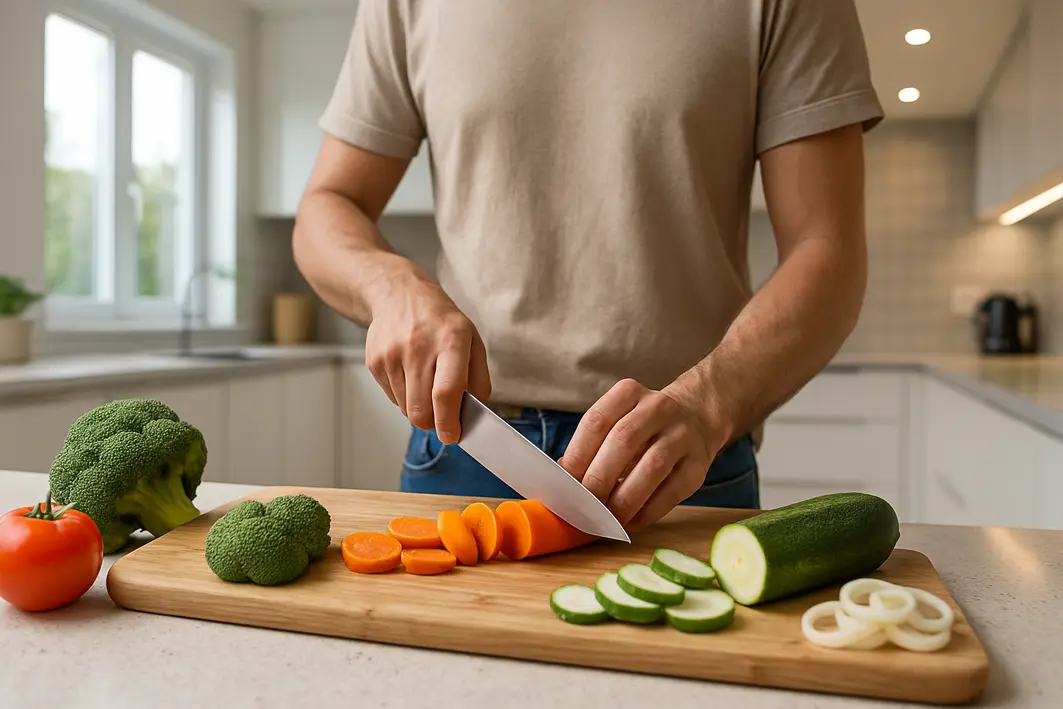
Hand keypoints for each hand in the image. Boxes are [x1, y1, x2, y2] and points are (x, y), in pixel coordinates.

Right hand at [365, 275, 490, 444]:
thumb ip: (478, 376)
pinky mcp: (375, 361)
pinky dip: (404, 396)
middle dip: (434, 423)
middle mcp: (419, 348)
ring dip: (419, 408)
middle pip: (421, 409)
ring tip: (425, 384)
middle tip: (443, 418)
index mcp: (451, 341)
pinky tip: (409, 374)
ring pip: (406, 408)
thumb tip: (476, 410)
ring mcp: (392, 355)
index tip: (453, 436)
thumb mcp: (471, 339)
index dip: (449, 421)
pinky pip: (392, 397)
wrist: (398, 295)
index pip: (446, 392)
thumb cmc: (440, 322)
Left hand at [559, 378, 722, 528]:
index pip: (596, 421)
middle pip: (623, 441)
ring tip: (606, 520)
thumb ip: (592, 444)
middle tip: (583, 506)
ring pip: (651, 467)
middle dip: (599, 478)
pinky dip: (648, 511)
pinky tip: (631, 521)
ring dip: (624, 499)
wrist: (697, 416)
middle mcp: (658, 408)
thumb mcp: (617, 420)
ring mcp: (682, 434)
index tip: (564, 485)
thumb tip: (564, 478)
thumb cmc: (643, 426)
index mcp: (628, 393)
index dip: (577, 456)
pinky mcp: (699, 464)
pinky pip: (672, 491)